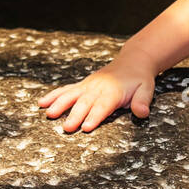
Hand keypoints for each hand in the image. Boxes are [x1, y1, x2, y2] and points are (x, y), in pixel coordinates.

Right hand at [36, 52, 155, 132]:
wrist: (132, 61)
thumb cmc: (139, 79)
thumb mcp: (147, 89)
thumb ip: (142, 102)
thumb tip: (142, 113)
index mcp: (113, 91)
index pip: (103, 105)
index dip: (95, 116)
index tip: (86, 127)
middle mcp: (98, 87)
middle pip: (85, 103)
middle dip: (75, 115)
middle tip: (67, 128)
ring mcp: (88, 85)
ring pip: (72, 95)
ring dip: (60, 104)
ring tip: (49, 114)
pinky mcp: (82, 85)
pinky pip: (66, 90)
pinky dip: (54, 96)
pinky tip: (41, 103)